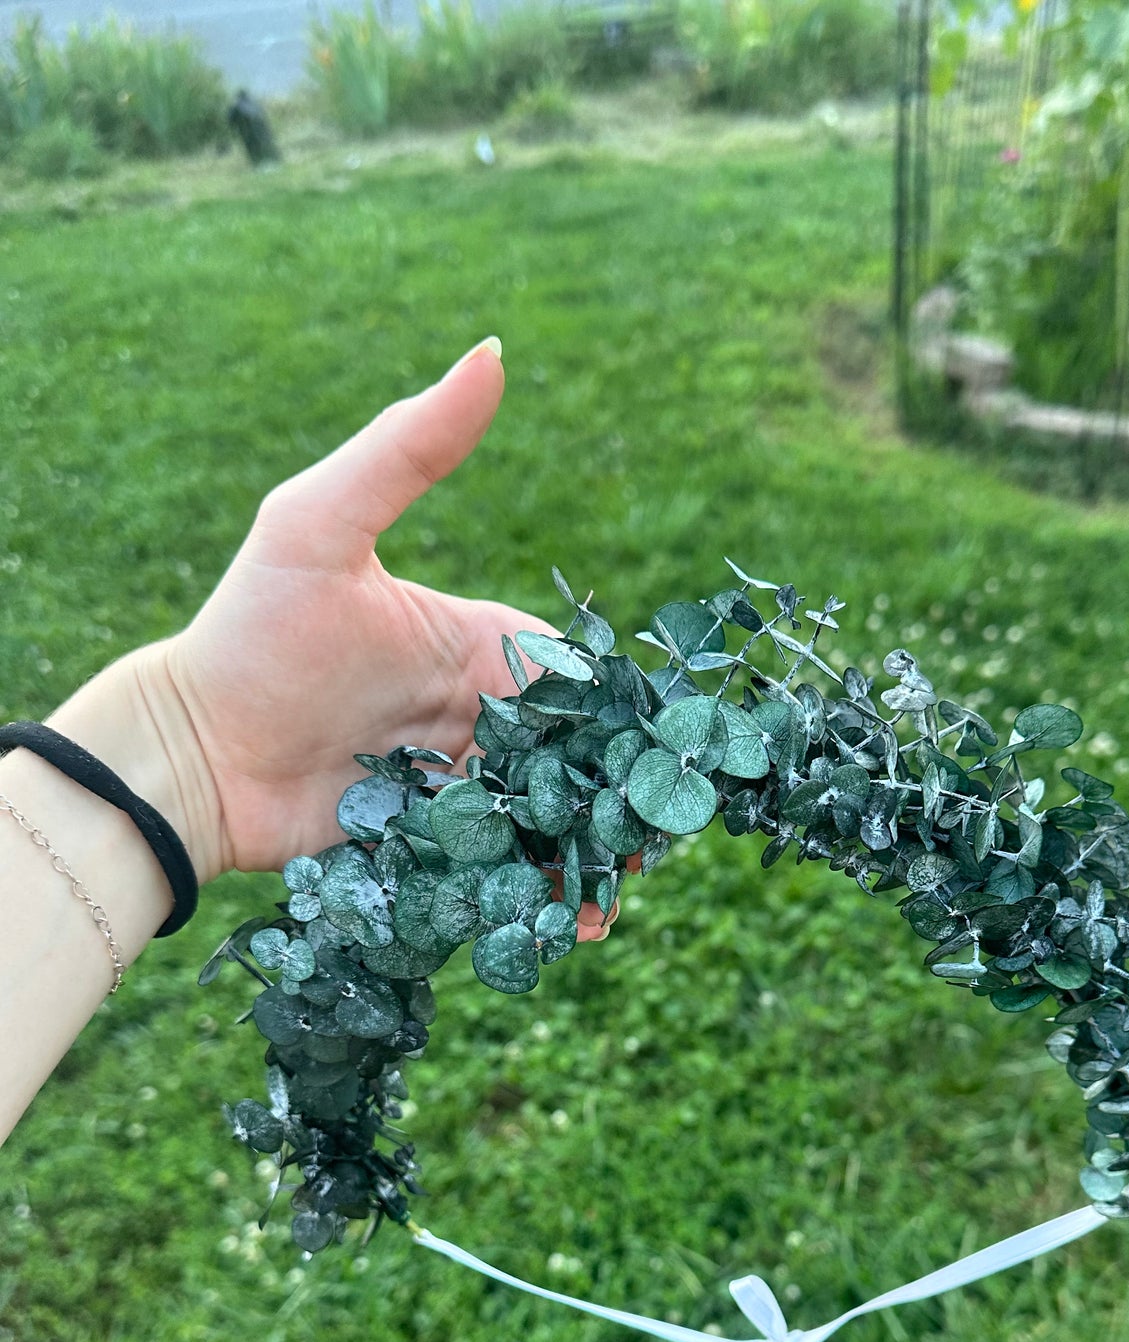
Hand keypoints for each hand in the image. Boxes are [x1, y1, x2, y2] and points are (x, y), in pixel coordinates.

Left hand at [75, 339, 616, 937]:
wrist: (188, 753)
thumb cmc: (251, 632)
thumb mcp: (320, 527)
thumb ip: (409, 448)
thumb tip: (494, 351)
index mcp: (479, 645)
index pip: (575, 677)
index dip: (622, 714)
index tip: (660, 751)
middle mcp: (478, 716)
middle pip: (578, 758)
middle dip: (624, 797)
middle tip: (657, 838)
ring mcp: (457, 786)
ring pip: (551, 819)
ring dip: (592, 855)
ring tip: (618, 896)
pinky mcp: (433, 846)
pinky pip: (502, 868)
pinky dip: (540, 894)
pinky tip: (569, 923)